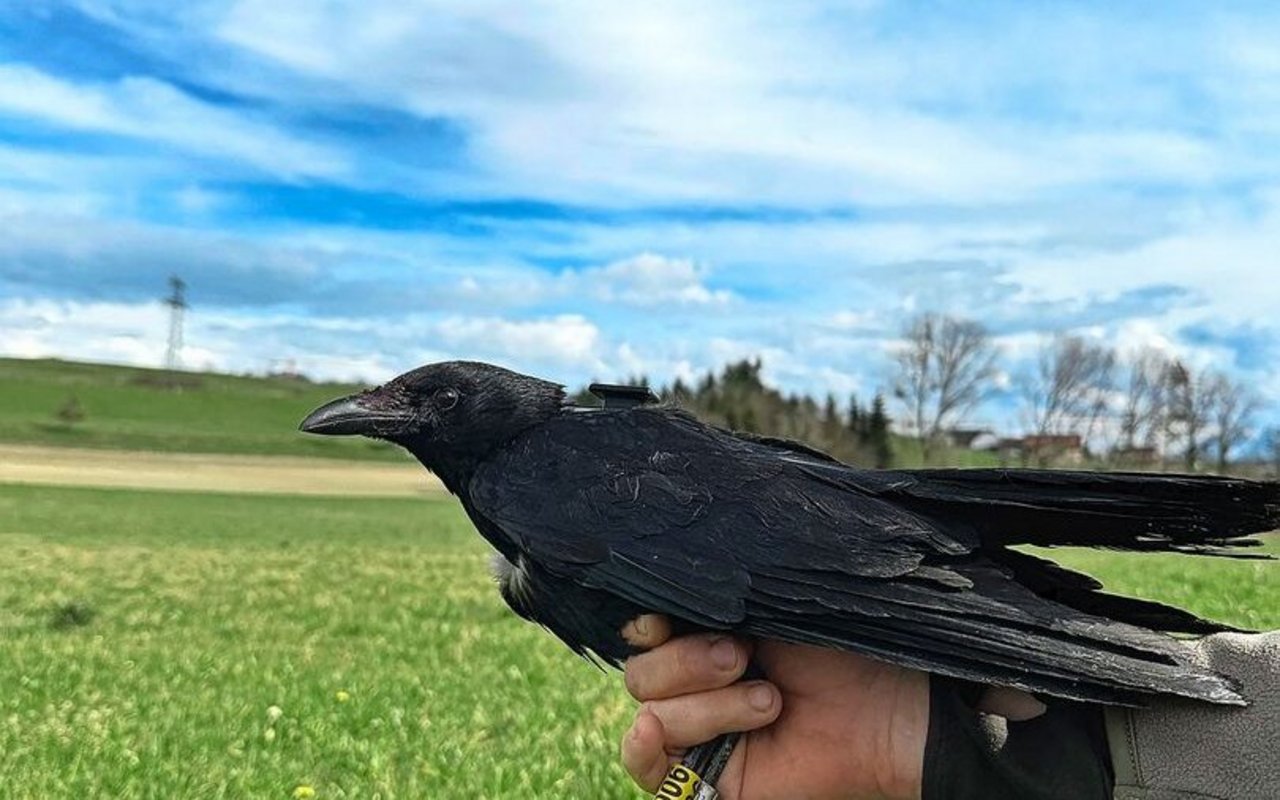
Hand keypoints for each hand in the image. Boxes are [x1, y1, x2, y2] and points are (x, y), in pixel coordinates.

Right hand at [619, 615, 928, 799]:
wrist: (883, 713)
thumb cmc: (835, 654)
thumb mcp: (766, 613)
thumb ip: (709, 605)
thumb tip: (655, 599)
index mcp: (704, 637)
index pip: (642, 632)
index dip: (648, 625)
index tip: (668, 619)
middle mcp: (694, 684)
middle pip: (641, 673)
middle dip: (689, 663)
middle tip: (745, 658)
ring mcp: (698, 734)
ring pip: (652, 712)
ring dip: (708, 706)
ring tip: (770, 703)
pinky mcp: (708, 781)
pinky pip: (648, 770)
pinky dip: (643, 749)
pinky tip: (655, 730)